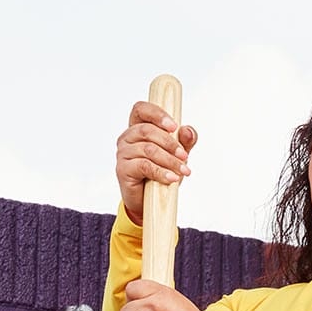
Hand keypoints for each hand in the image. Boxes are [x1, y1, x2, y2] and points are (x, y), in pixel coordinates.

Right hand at [115, 98, 196, 226]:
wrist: (149, 201)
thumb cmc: (161, 173)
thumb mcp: (177, 155)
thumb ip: (184, 141)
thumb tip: (188, 130)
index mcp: (138, 127)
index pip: (140, 109)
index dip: (156, 114)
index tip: (174, 126)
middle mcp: (127, 137)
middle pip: (147, 130)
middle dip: (170, 142)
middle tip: (184, 156)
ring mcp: (123, 153)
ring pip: (148, 149)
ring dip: (169, 160)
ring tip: (183, 170)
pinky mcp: (123, 169)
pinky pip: (144, 166)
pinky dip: (161, 172)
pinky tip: (172, 178)